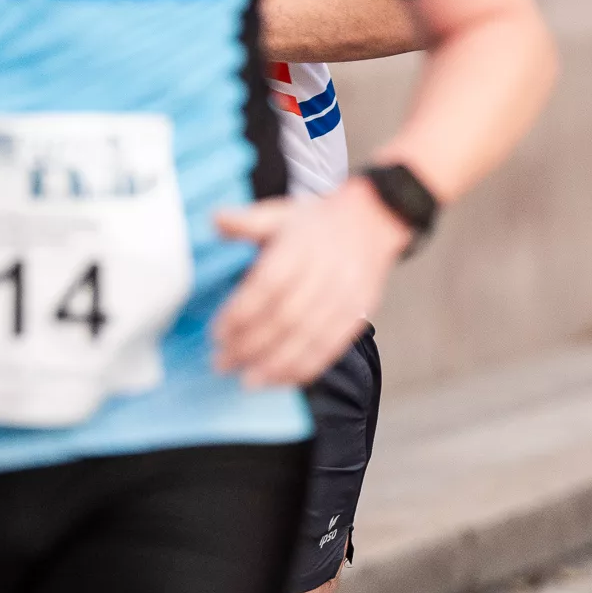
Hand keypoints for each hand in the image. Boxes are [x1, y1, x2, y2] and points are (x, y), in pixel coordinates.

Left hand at [211, 182, 410, 388]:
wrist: (375, 219)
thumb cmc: (319, 222)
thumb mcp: (282, 212)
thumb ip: (247, 220)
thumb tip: (216, 220)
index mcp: (302, 246)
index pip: (267, 286)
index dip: (241, 313)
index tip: (217, 334)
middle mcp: (326, 273)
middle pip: (286, 317)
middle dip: (250, 345)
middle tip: (222, 363)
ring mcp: (346, 296)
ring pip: (309, 337)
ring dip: (276, 364)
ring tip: (248, 380)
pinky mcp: (359, 313)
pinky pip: (332, 346)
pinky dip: (306, 367)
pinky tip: (282, 379)